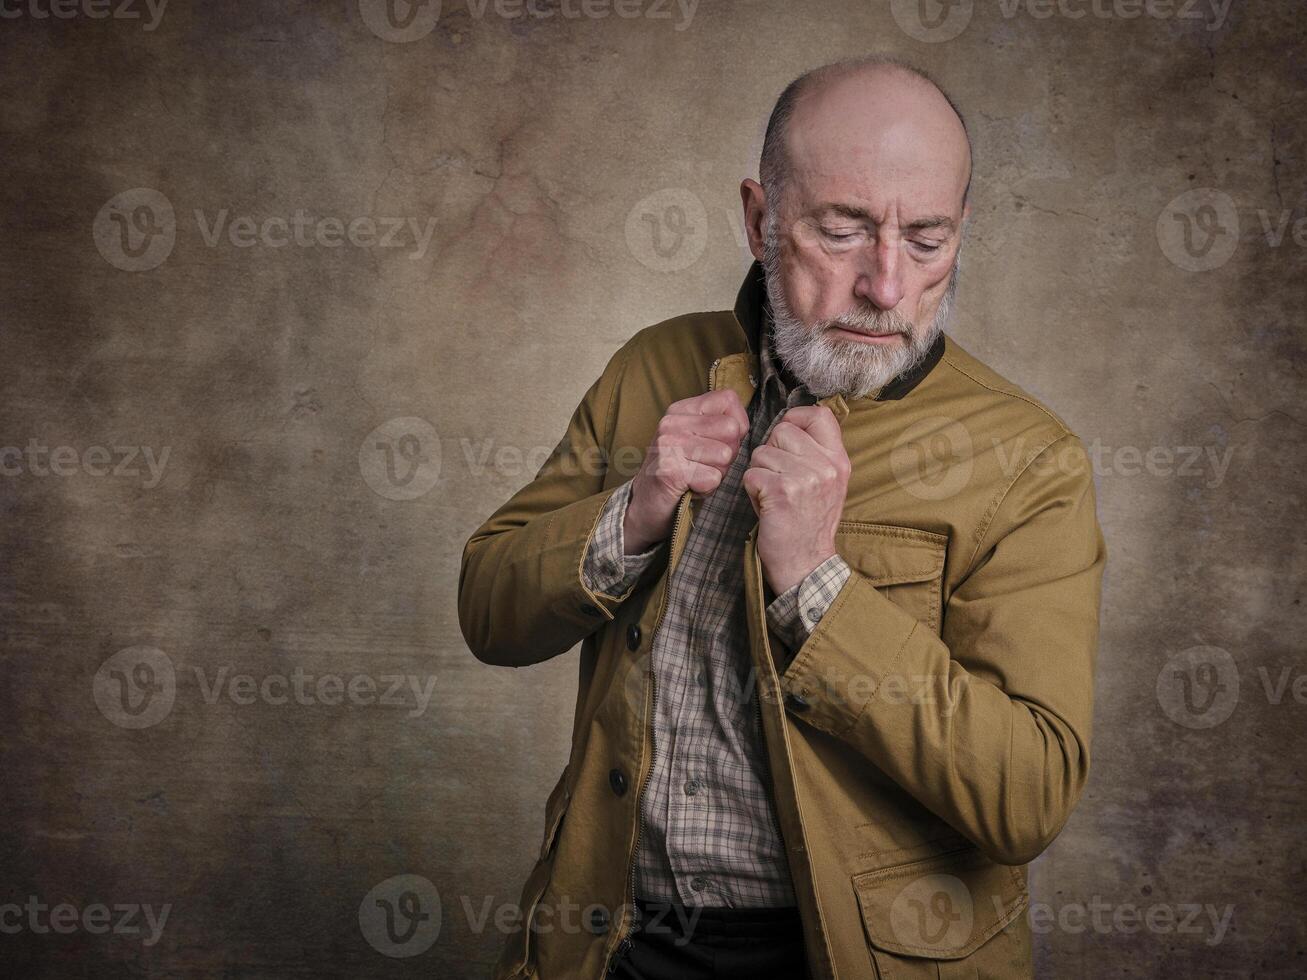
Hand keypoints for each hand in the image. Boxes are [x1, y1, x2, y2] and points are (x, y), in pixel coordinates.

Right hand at [623, 389, 748, 553]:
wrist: (645, 503)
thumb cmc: (680, 471)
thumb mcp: (698, 439)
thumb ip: (720, 426)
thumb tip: (742, 426)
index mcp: (681, 410)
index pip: (728, 399)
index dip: (738, 424)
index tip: (722, 441)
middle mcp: (671, 422)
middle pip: (731, 429)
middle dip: (729, 453)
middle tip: (707, 464)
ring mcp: (668, 445)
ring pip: (725, 455)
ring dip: (718, 473)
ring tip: (697, 475)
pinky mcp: (669, 471)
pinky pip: (712, 478)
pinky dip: (707, 488)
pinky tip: (690, 487)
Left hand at [743, 405, 848, 594]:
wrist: (807, 564)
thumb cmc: (809, 523)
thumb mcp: (828, 484)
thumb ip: (815, 454)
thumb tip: (788, 424)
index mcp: (838, 460)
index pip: (820, 414)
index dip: (796, 418)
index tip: (787, 436)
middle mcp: (826, 465)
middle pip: (782, 430)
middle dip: (771, 452)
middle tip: (779, 479)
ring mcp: (805, 477)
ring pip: (761, 453)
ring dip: (759, 474)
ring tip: (774, 496)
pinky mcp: (782, 491)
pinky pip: (751, 474)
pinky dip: (751, 491)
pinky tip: (766, 506)